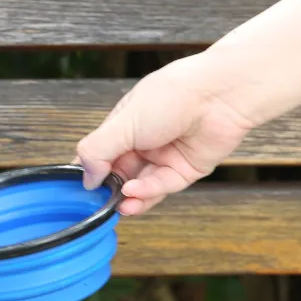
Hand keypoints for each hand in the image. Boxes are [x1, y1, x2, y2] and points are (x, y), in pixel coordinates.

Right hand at [76, 55, 253, 215]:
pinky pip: (163, 186)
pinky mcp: (186, 169)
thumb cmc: (170, 96)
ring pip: (141, 185)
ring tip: (119, 206)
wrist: (219, 94)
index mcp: (124, 125)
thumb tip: (85, 178)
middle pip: (120, 173)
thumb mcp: (122, 123)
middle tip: (100, 202)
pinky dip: (147, 192)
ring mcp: (165, 156)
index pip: (100, 153)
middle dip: (110, 189)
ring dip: (129, 197)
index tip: (81, 188)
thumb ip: (97, 151)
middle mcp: (144, 141)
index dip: (90, 171)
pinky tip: (134, 194)